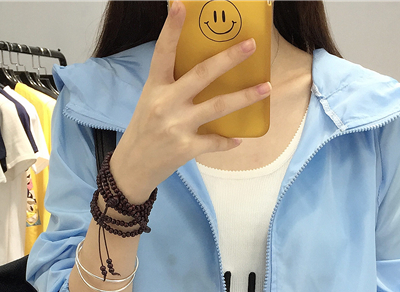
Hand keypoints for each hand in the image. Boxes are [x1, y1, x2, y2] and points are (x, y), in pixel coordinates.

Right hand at [111, 0, 272, 197]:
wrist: (133, 166)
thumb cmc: (145, 130)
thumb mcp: (151, 101)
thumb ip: (172, 85)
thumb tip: (205, 70)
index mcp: (156, 87)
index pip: (163, 53)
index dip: (172, 29)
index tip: (181, 5)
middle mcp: (166, 103)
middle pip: (202, 75)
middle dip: (228, 59)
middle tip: (251, 45)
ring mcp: (177, 126)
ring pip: (217, 107)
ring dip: (245, 96)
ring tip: (266, 87)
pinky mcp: (185, 148)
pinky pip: (214, 141)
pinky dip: (227, 141)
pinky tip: (239, 138)